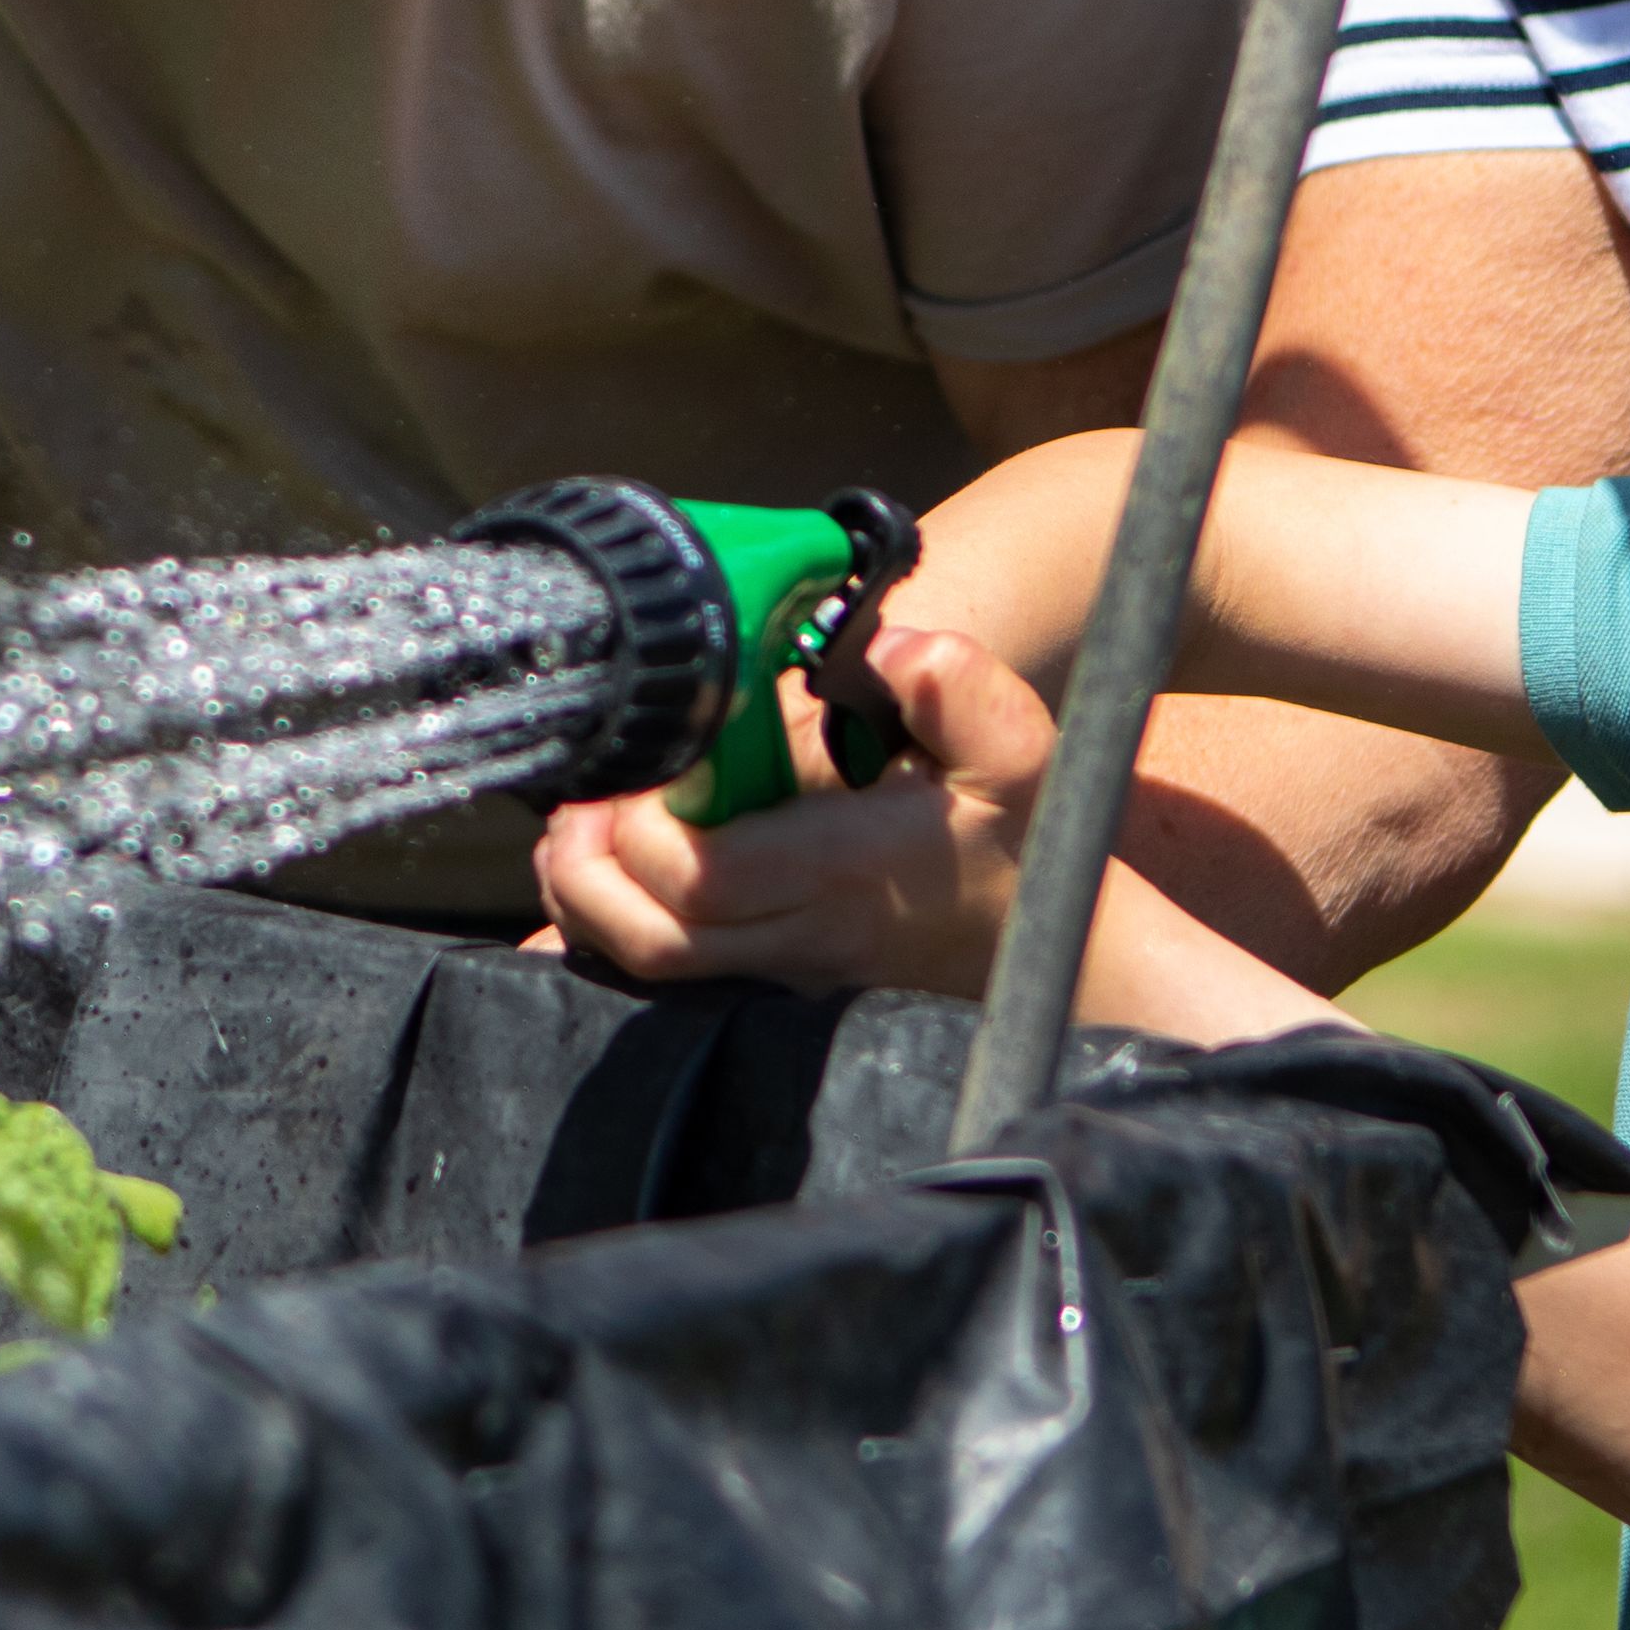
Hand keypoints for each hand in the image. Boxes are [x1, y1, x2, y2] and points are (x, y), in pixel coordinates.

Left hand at [533, 624, 1034, 996]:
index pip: (706, 875)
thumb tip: (875, 648)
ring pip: (648, 965)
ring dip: (586, 901)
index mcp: (845, 872)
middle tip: (581, 803)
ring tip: (578, 830)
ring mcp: (783, 970)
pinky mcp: (772, 982)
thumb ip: (952, 682)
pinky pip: (665, 980)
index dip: (648, 827)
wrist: (1051, 940)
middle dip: (589, 868)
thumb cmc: (1018, 833)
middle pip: (655, 933)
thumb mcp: (1011, 744)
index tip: (649, 767)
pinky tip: (594, 879)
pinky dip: (606, 935)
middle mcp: (803, 935)